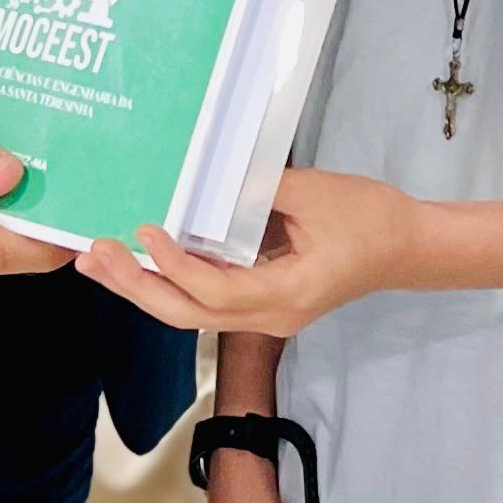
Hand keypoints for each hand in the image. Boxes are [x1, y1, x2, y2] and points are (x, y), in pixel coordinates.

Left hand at [79, 166, 416, 334]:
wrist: (408, 247)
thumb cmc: (370, 217)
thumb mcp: (315, 193)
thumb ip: (257, 191)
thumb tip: (205, 185)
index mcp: (285, 295)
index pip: (213, 291)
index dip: (173, 265)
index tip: (145, 231)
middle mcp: (269, 317)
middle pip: (188, 315)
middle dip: (136, 287)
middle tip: (94, 257)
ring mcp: (265, 316)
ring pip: (192, 312)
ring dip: (145, 287)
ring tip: (100, 263)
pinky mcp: (263, 302)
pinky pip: (208, 299)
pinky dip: (172, 281)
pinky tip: (143, 262)